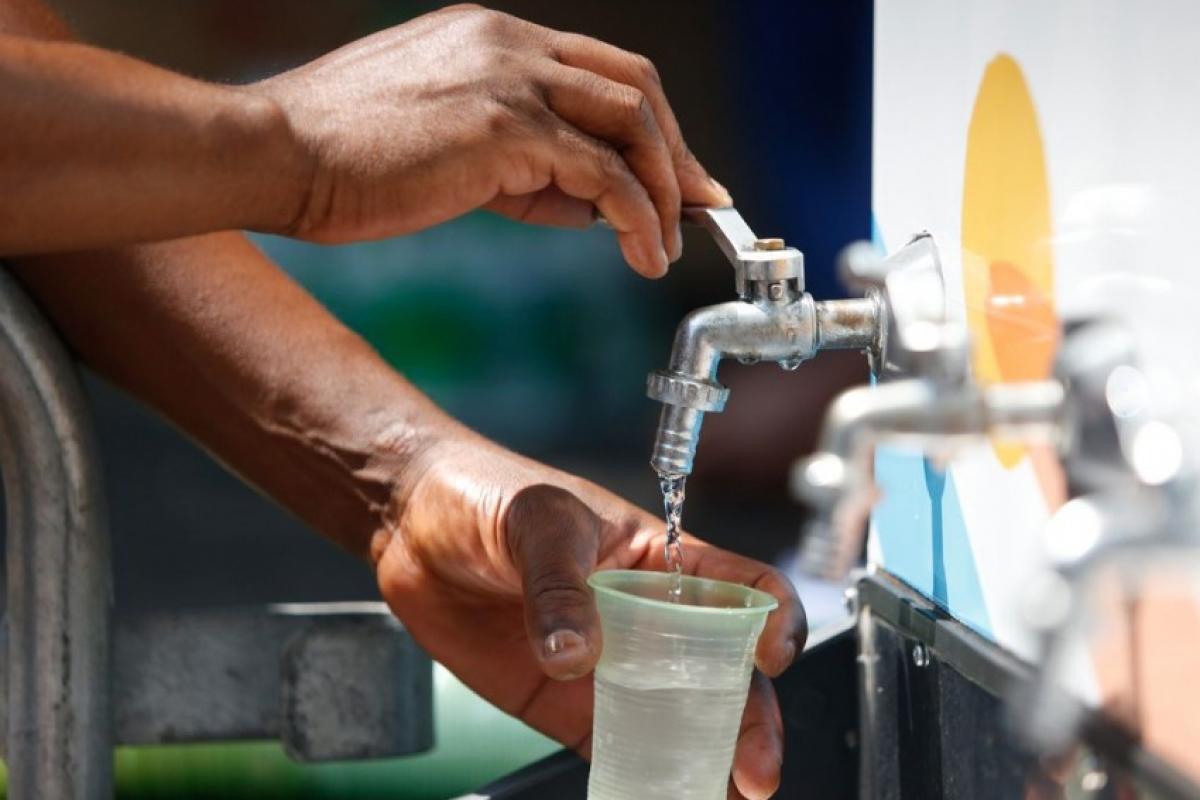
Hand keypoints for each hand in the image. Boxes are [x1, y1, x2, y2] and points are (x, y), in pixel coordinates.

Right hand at [249, 4, 730, 276]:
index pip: (598, 70)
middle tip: (698, 204)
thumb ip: (519, 163)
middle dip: (676, 149)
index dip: (648, 123)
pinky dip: (637, 214)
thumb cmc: (342, 159)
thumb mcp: (446, 149)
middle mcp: (509, 42)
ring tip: (668, 243)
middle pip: (634, 81)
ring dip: (665, 186)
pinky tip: (642, 254)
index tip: (676, 173)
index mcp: (492, 38)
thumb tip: (590, 202)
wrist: (275, 154)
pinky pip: (603, 172)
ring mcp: (508, 77)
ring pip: (632, 119)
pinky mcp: (505, 127)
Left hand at [375, 436, 805, 799]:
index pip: (744, 587)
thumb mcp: (537, 521)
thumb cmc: (489, 495)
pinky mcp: (568, 707)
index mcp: (663, 560)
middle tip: (754, 769)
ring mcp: (613, 667)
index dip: (775, 619)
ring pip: (681, 719)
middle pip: (726, 672)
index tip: (771, 656)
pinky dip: (646, 777)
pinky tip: (661, 794)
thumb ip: (559, 585)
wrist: (415, 526)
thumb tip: (576, 657)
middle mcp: (651, 619)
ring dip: (708, 758)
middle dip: (752, 720)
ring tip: (725, 795)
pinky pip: (620, 748)